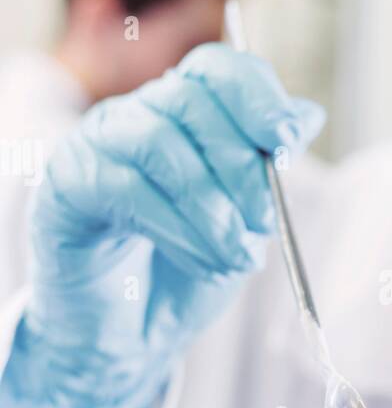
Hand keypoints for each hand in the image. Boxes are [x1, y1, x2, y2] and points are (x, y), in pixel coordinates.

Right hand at [0, 44, 322, 407]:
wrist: (130, 338)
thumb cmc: (184, 272)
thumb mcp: (244, 219)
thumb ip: (268, 167)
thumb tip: (307, 114)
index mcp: (183, 113)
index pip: (220, 69)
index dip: (259, 98)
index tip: (289, 142)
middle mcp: (136, 116)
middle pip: (192, 99)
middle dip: (242, 165)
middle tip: (265, 222)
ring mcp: (96, 146)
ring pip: (159, 143)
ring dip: (210, 206)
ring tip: (234, 256)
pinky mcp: (68, 186)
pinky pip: (125, 190)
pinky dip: (174, 228)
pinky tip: (197, 260)